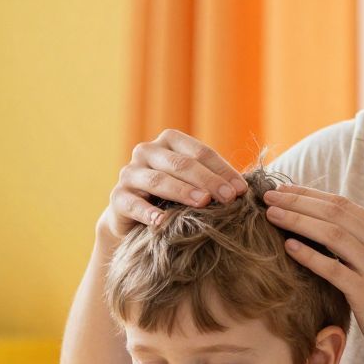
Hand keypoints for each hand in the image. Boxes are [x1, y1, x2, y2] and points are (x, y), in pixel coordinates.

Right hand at [103, 130, 250, 240]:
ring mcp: (130, 173)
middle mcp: (147, 152)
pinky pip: (132, 203)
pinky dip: (147, 212)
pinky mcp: (118, 197)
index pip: (200, 152)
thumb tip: (245, 190)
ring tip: (202, 203)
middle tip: (229, 198)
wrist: (135, 219)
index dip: (222, 170)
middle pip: (180, 164)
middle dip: (208, 180)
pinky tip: (162, 222)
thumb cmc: (173, 198)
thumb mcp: (194, 185)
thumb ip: (215, 181)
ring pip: (158, 180)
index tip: (242, 190)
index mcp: (169, 141)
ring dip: (182, 191)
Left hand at [263, 185, 363, 363]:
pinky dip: (309, 255)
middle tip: (267, 198)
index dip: (308, 195)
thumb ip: (356, 243)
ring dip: (297, 221)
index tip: (280, 191)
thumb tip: (315, 224)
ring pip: (332, 234)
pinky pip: (333, 269)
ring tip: (271, 216)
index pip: (342, 204)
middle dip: (297, 202)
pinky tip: (288, 247)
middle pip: (334, 213)